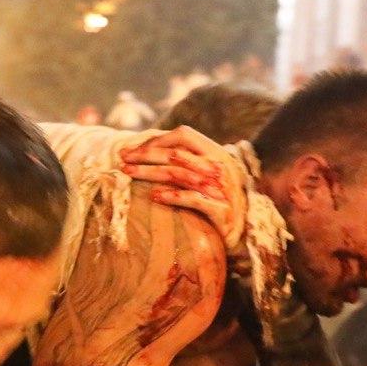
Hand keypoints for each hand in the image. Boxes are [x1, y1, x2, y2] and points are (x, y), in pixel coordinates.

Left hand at [118, 126, 247, 249]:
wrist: (244, 230)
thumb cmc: (218, 199)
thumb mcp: (207, 174)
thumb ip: (188, 160)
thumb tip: (154, 148)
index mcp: (216, 152)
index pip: (184, 135)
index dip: (157, 140)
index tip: (132, 149)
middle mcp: (218, 166)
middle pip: (176, 153)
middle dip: (146, 155)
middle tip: (122, 160)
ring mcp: (220, 188)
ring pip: (180, 174)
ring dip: (150, 172)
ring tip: (128, 174)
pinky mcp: (220, 210)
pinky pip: (193, 199)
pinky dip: (172, 196)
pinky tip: (154, 196)